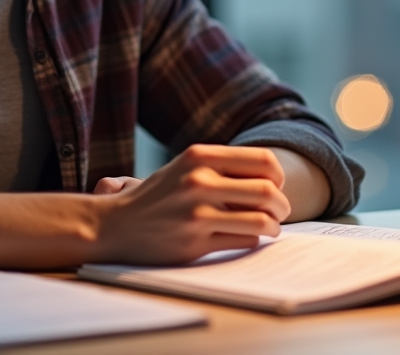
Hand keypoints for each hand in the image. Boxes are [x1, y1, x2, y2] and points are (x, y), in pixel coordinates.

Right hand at [93, 144, 289, 264]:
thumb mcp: (185, 167)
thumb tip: (271, 180)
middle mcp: (198, 180)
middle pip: (268, 191)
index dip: (277, 176)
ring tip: (270, 227)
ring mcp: (197, 213)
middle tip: (280, 210)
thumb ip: (221, 167)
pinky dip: (254, 239)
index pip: (262, 161)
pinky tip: (246, 237)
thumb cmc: (158, 195)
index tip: (275, 185)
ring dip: (274, 226)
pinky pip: (245, 240)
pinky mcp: (196, 243)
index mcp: (198, 156)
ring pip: (262, 219)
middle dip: (283, 204)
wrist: (116, 224)